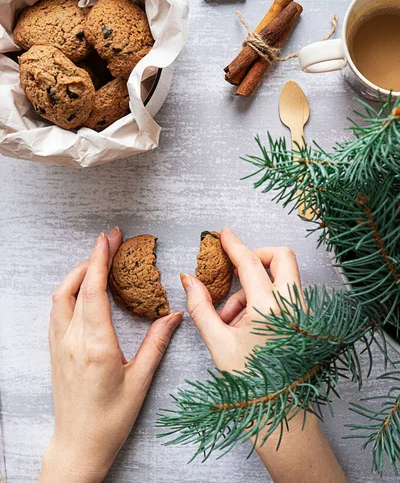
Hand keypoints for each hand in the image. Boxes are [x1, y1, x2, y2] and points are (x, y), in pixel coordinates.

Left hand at [40, 228, 182, 482]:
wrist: (78, 445)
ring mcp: (59, 344)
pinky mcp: (55, 350)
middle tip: (110, 239)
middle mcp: (72, 340)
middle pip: (75, 286)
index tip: (108, 238)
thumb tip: (175, 315)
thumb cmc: (110, 419)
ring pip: (61, 295)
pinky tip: (84, 288)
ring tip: (98, 259)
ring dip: (78, 271)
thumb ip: (156, 344)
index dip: (100, 260)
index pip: (93, 290)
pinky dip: (70, 289)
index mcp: (96, 346)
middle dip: (91, 257)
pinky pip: (58, 309)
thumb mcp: (140, 381)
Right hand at [181, 228, 346, 482]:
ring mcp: (305, 312)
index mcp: (270, 309)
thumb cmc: (249, 381)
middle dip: (257, 256)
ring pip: (283, 275)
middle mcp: (293, 305)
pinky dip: (266, 297)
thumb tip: (187, 278)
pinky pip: (287, 293)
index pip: (250, 263)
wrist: (280, 410)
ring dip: (256, 284)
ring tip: (232, 318)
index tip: (223, 233)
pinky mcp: (308, 320)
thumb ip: (200, 306)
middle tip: (236, 269)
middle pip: (281, 256)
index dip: (234, 244)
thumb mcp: (218, 343)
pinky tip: (248, 324)